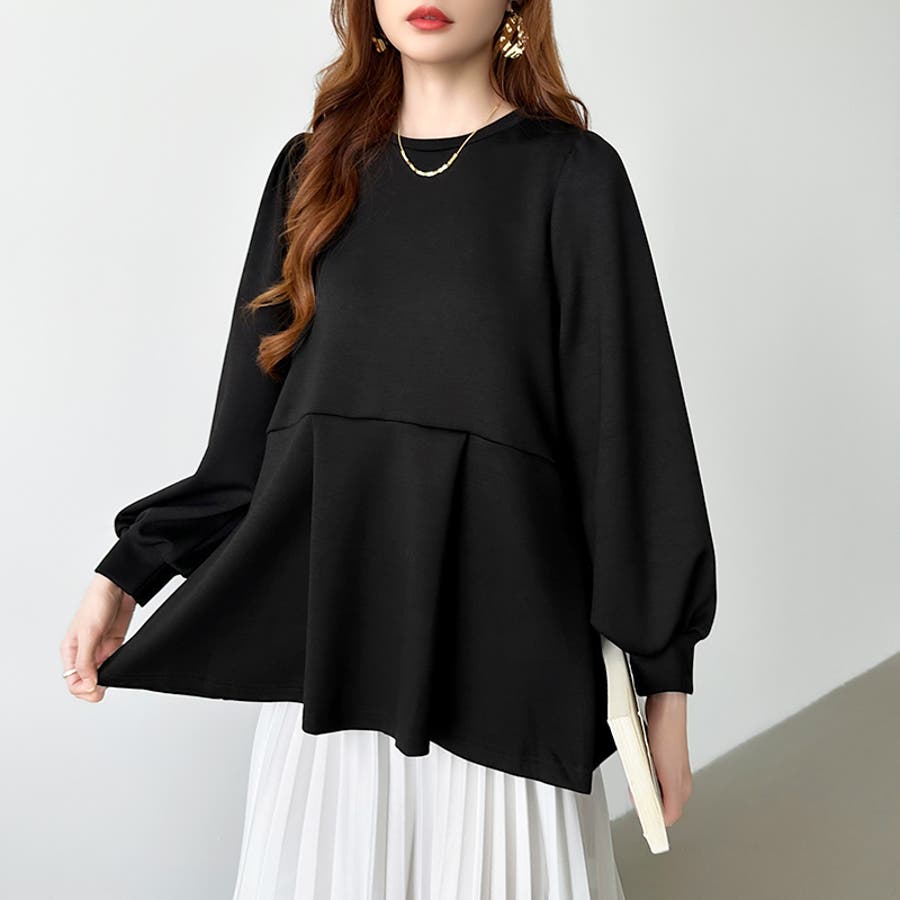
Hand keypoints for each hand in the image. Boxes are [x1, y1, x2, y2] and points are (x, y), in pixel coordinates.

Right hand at [60, 573, 136, 701]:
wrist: (118, 588)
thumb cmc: (96, 603)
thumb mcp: (89, 633)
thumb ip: (85, 660)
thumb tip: (86, 684)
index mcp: (70, 650)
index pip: (71, 681)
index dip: (82, 689)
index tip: (95, 687)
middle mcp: (83, 653)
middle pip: (84, 682)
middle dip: (92, 689)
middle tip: (104, 688)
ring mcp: (99, 650)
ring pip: (98, 676)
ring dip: (104, 681)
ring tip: (113, 678)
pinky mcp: (113, 646)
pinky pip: (111, 665)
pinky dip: (114, 671)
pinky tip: (120, 670)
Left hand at [641, 691, 692, 826]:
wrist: (665, 705)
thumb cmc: (669, 733)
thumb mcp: (669, 775)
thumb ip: (670, 802)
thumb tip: (665, 820)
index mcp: (682, 788)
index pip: (668, 816)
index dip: (652, 817)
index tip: (640, 815)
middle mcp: (677, 779)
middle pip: (658, 803)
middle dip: (644, 802)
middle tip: (634, 795)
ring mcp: (667, 766)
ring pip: (651, 787)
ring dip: (640, 787)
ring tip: (633, 780)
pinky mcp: (658, 754)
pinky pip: (646, 771)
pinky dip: (639, 772)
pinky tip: (634, 766)